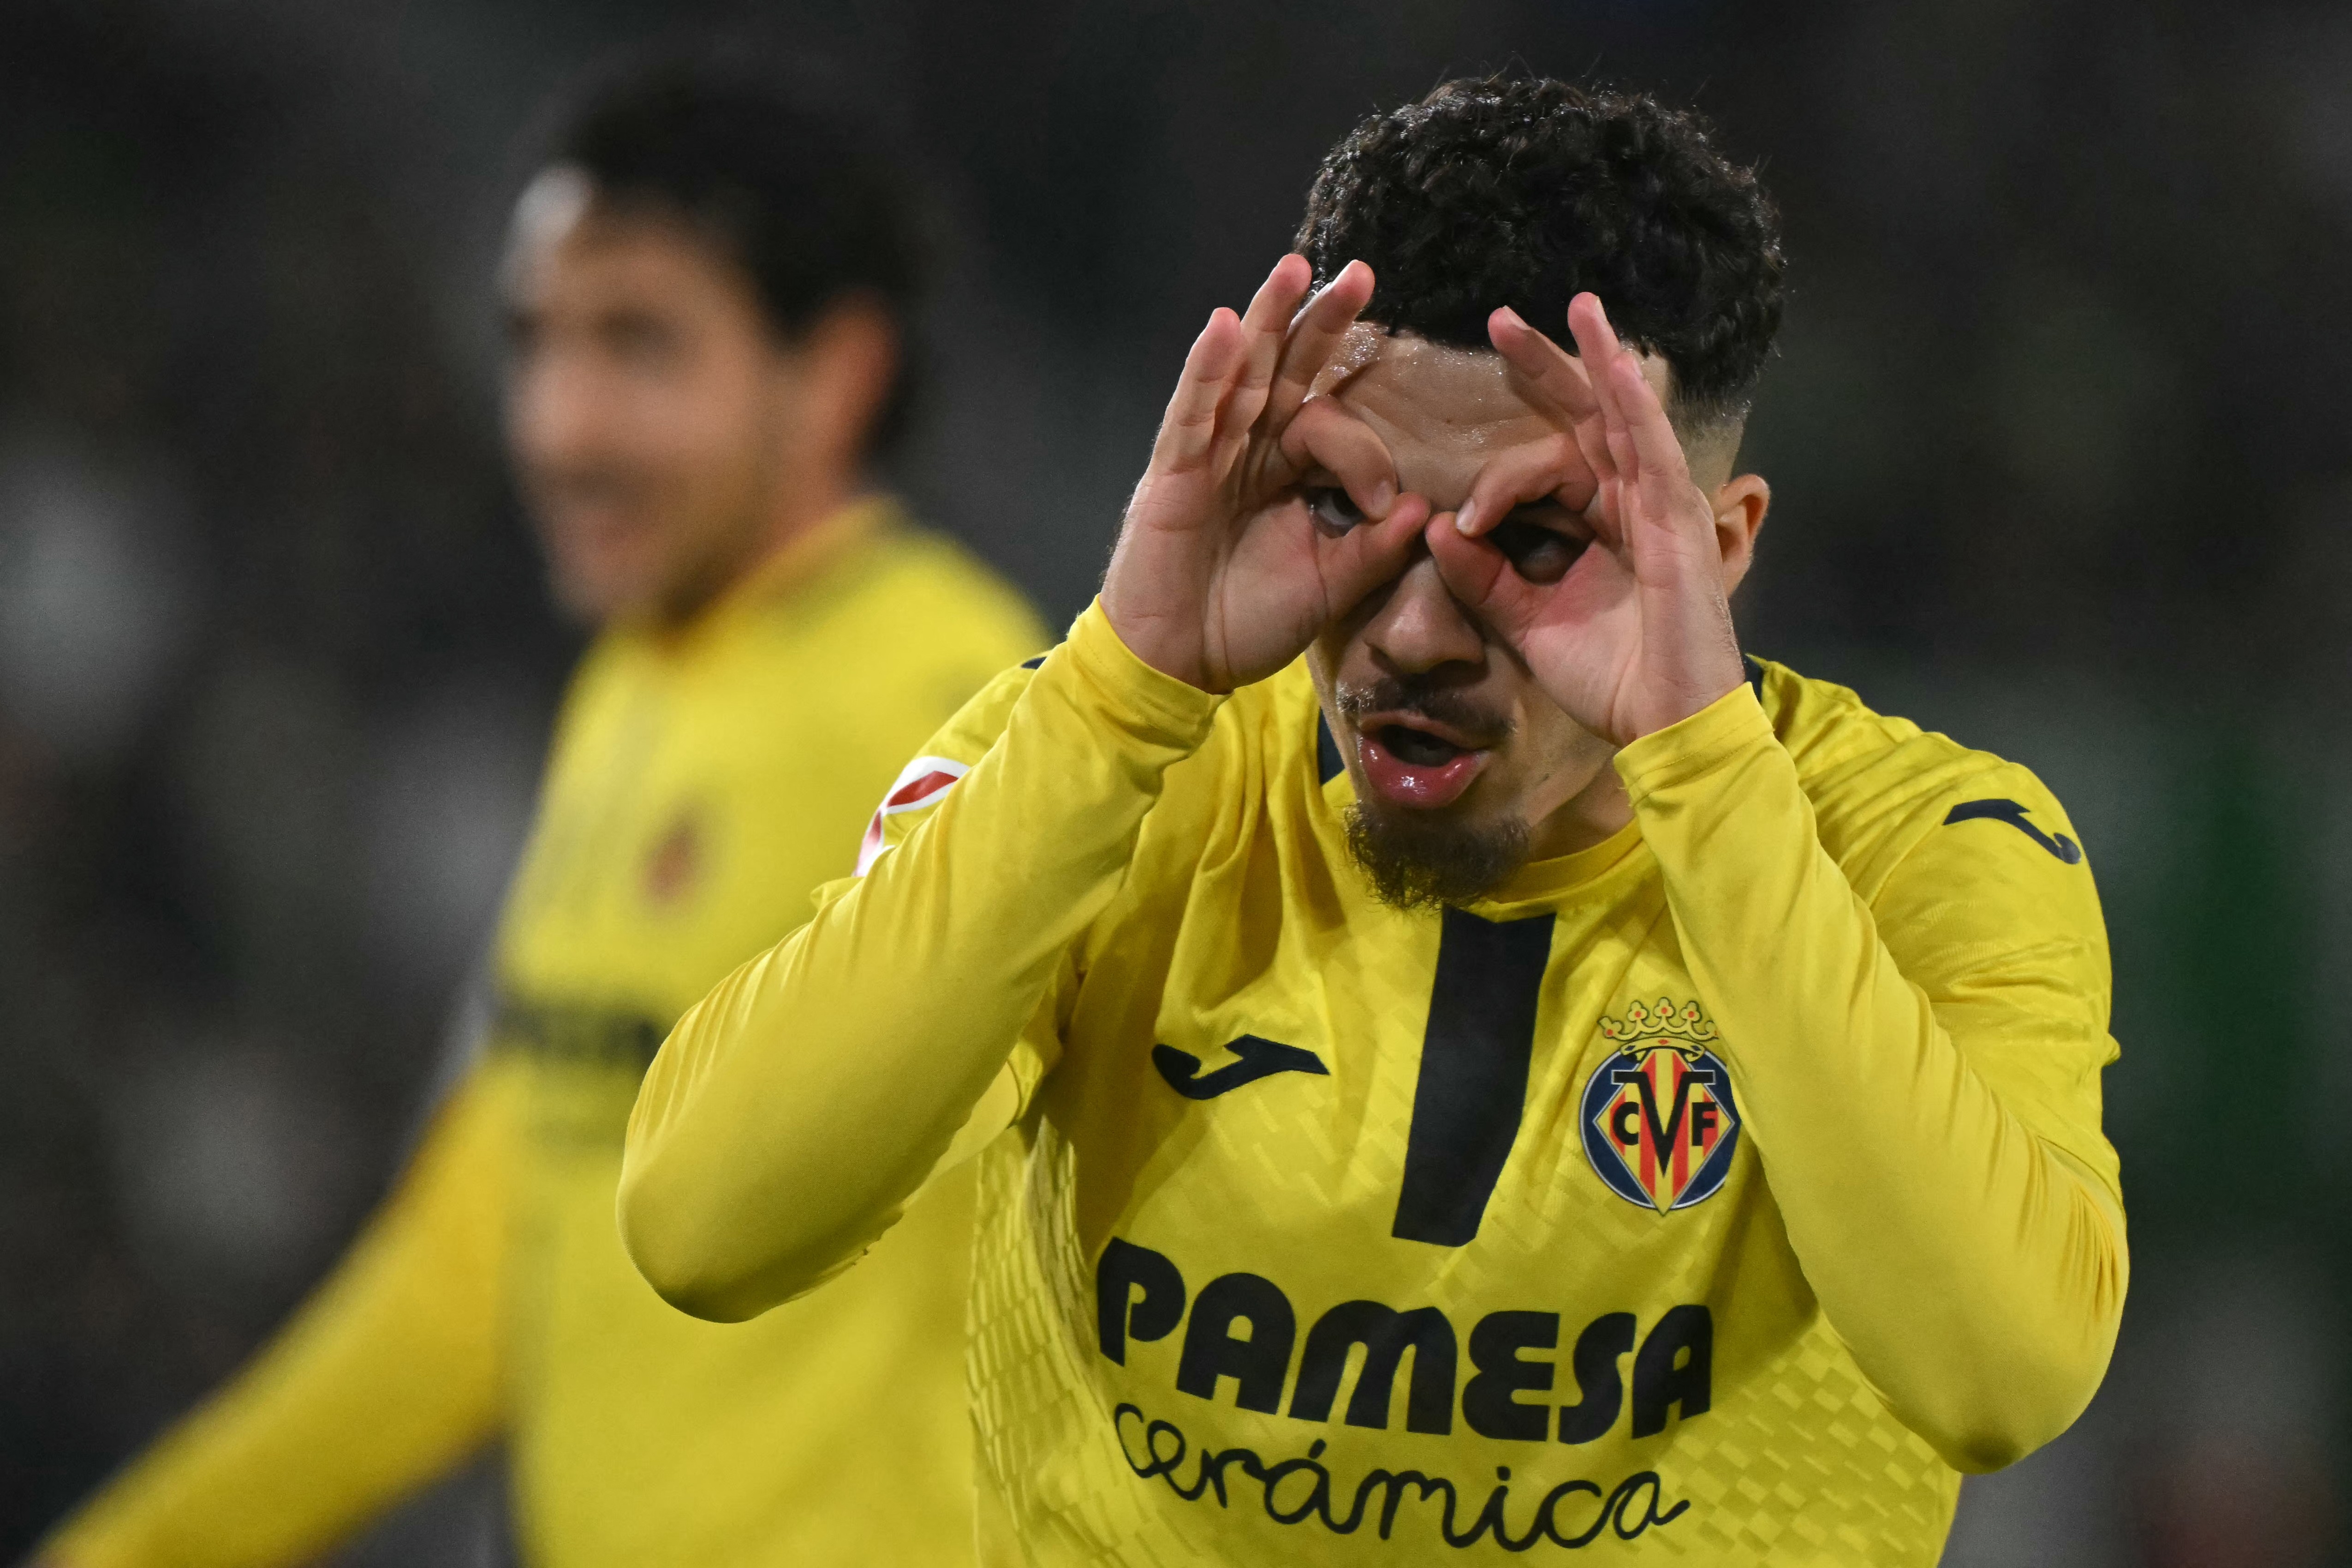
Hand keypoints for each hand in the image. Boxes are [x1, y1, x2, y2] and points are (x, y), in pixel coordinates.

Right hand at [1101, 255, 1429, 691]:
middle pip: (1288, 369)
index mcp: (1287, 470)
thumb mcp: (1329, 587)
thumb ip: (1374, 550)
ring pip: (1241, 373)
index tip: (1380, 500)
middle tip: (1365, 274)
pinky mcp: (1173, 472)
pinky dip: (1208, 368)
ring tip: (1295, 268)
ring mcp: (1209, 453)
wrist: (1179, 663)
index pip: (1332, 425)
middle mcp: (1249, 448)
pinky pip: (1192, 411)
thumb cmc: (1247, 622)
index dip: (1364, 453)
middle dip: (1322, 320)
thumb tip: (1422, 507)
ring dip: (1268, 318)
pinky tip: (1226, 326)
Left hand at [1426, 293, 1744, 744]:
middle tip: (1500, 318)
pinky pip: (1655, 454)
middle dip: (1547, 365)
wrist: (1660, 724)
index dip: (1500, 464)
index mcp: (1597, 523)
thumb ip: (1484, 576)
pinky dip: (1638, 408)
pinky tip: (1618, 366)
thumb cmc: (1607, 678)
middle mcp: (1630, 504)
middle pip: (1586, 418)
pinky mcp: (1678, 524)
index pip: (1546, 461)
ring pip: (1626, 418)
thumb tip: (1435, 528)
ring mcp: (1659, 509)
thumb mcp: (1526, 621)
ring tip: (1578, 306)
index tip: (1461, 504)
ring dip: (1600, 359)